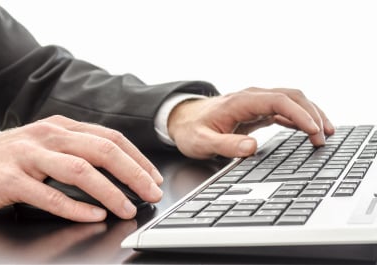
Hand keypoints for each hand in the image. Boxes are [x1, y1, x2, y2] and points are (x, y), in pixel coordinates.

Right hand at [0, 115, 162, 221]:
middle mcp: (49, 135)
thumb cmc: (10, 159)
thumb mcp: (47, 145)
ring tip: (127, 208)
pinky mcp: (10, 179)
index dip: (137, 158)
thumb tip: (117, 170)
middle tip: (152, 192)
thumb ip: (77, 150)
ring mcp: (28, 155)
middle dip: (134, 173)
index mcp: (62, 126)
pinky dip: (75, 207)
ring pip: (80, 170)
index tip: (153, 176)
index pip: (111, 138)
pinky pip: (49, 195)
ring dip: (110, 191)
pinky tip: (94, 216)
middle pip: (103, 150)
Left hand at [168, 87, 334, 158]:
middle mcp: (251, 98)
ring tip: (325, 133)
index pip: (278, 101)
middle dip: (311, 114)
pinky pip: (283, 110)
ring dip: (309, 114)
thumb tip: (252, 147)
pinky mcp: (256, 111)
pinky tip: (307, 129)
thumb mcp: (203, 141)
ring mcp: (255, 103)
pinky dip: (298, 118)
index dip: (299, 114)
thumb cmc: (191, 130)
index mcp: (240, 102)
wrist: (182, 121)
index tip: (313, 130)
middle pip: (290, 97)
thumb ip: (226, 145)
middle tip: (324, 136)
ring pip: (290, 101)